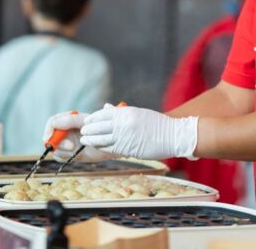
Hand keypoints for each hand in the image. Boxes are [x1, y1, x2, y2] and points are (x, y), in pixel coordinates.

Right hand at [42, 111, 113, 161]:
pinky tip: (75, 155)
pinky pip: (59, 157)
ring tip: (76, 150)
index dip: (49, 130)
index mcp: (67, 120)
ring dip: (63, 151)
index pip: (52, 122)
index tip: (51, 138)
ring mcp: (65, 143)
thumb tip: (54, 123)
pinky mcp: (68, 153)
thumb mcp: (84, 121)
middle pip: (50, 137)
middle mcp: (64, 131)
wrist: (109, 141)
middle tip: (72, 146)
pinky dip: (65, 157)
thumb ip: (70, 120)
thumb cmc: (98, 128)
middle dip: (58, 143)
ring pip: (54, 149)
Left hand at [80, 105, 198, 160]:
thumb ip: (121, 112)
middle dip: (89, 130)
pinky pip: (110, 148)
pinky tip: (96, 147)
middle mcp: (123, 123)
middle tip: (82, 132)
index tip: (87, 122)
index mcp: (126, 113)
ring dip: (91, 140)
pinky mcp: (128, 148)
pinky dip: (101, 147)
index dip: (93, 118)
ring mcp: (125, 136)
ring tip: (84, 140)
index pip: (103, 114)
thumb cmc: (157, 124)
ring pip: (102, 139)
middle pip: (99, 126)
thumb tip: (106, 107)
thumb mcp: (138, 113)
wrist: (173, 135)